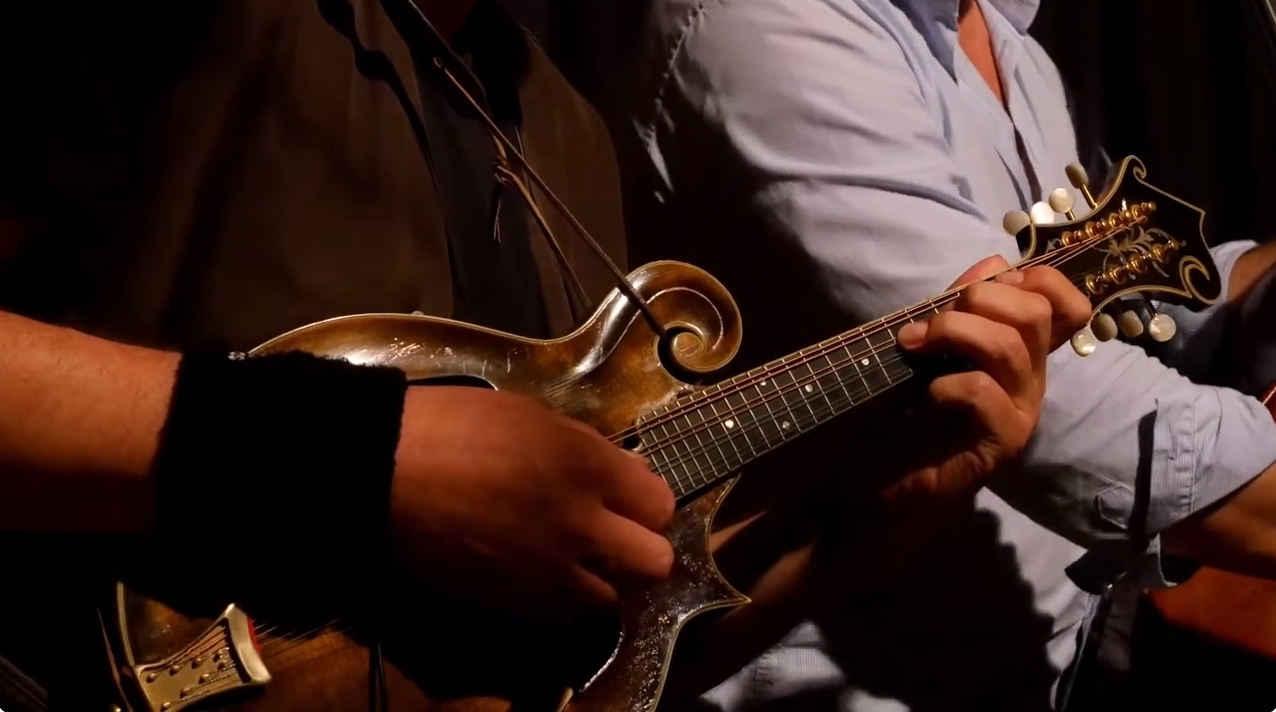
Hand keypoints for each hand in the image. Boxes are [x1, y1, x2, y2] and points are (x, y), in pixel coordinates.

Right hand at [388, 386, 675, 615]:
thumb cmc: (451, 426)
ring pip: (612, 598)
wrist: (382, 472)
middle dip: (641, 547)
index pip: (661, 502)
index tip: (627, 498)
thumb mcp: (530, 414)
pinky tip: (537, 572)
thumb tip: (622, 470)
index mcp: (587, 465)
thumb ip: (586, 446)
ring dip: (600, 580)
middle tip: (612, 535)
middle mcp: (581, 524)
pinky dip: (559, 598)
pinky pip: (561, 614)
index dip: (646, 501)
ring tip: (573, 560)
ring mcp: (548, 570)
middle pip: (655, 560)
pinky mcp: (513, 602)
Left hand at [885, 255, 1089, 500]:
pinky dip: (949, 384)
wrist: (881, 487)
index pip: (1065, 303)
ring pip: (1011, 348)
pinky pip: (986, 393)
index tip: (973, 289)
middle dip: (978, 301)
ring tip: (912, 347)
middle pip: (1036, 314)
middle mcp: (1030, 381)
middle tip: (928, 324)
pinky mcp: (1000, 444)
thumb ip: (961, 308)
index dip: (1034, 280)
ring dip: (953, 334)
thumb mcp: (928, 348)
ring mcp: (1020, 414)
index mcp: (1021, 354)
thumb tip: (994, 262)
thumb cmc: (903, 419)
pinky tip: (926, 396)